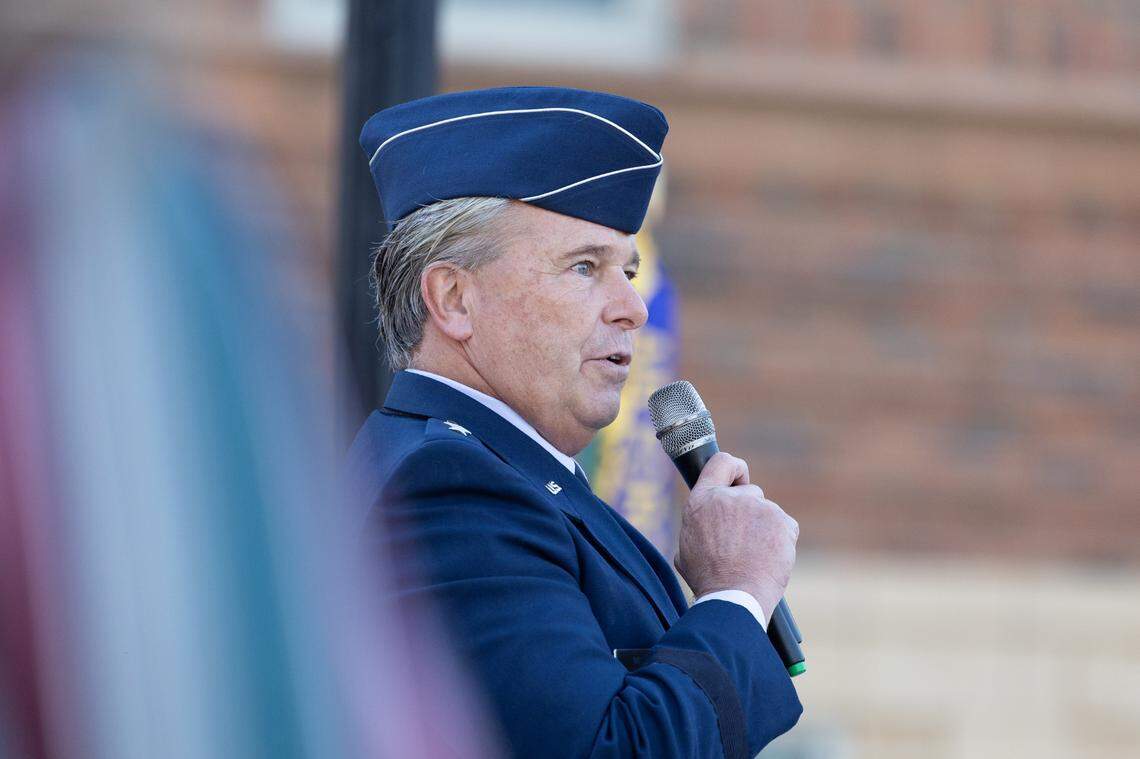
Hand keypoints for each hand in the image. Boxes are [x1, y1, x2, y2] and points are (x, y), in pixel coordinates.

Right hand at [674, 452, 798, 623]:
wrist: (734, 597)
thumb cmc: (708, 578)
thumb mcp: (686, 548)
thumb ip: (698, 525)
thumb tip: (705, 526)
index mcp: (703, 500)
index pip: (722, 462)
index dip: (734, 469)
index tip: (739, 480)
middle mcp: (732, 497)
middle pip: (749, 492)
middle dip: (749, 512)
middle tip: (742, 541)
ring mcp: (760, 507)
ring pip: (767, 512)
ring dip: (763, 529)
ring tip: (753, 557)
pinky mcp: (783, 521)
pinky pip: (785, 526)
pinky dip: (780, 541)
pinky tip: (768, 559)